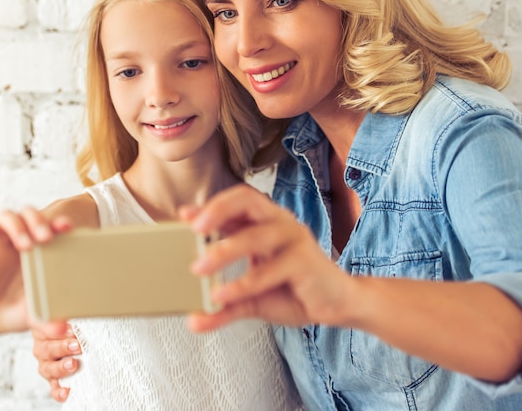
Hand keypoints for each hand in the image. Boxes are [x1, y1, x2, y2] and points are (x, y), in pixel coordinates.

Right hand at [32, 322, 81, 401]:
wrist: (56, 330)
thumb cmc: (60, 321)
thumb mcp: (59, 312)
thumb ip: (62, 314)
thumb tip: (73, 314)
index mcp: (41, 329)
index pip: (43, 327)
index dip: (55, 328)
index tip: (68, 328)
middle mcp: (42, 347)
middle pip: (47, 349)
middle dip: (62, 348)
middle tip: (75, 345)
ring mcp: (46, 363)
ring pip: (49, 368)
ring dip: (61, 368)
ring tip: (73, 365)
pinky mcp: (53, 376)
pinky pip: (53, 386)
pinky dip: (59, 391)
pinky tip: (66, 392)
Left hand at [185, 184, 350, 331]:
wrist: (337, 306)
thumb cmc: (294, 292)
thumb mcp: (252, 298)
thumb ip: (224, 305)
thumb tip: (193, 321)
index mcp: (265, 223)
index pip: (235, 204)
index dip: (209, 207)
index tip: (183, 216)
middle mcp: (279, 222)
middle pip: (247, 200)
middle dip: (218, 210)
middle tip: (194, 229)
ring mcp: (294, 238)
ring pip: (255, 235)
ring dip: (224, 251)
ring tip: (199, 268)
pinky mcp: (305, 259)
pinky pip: (270, 268)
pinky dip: (244, 282)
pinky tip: (223, 295)